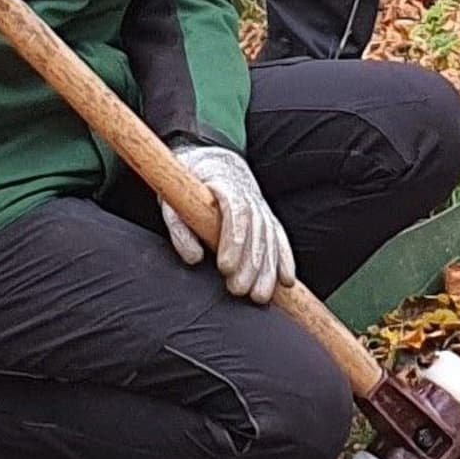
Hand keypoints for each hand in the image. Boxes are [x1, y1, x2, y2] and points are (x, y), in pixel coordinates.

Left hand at [163, 143, 294, 303]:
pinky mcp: (267, 218)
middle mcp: (249, 195)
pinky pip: (280, 239)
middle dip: (249, 263)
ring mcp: (261, 207)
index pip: (236, 212)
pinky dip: (284, 260)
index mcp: (225, 185)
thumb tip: (194, 258)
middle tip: (237, 290)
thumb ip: (179, 227)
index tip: (224, 266)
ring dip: (267, 270)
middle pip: (256, 230)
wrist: (214, 162)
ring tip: (260, 297)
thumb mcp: (173, 198)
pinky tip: (286, 282)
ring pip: (270, 238)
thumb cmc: (190, 183)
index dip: (233, 239)